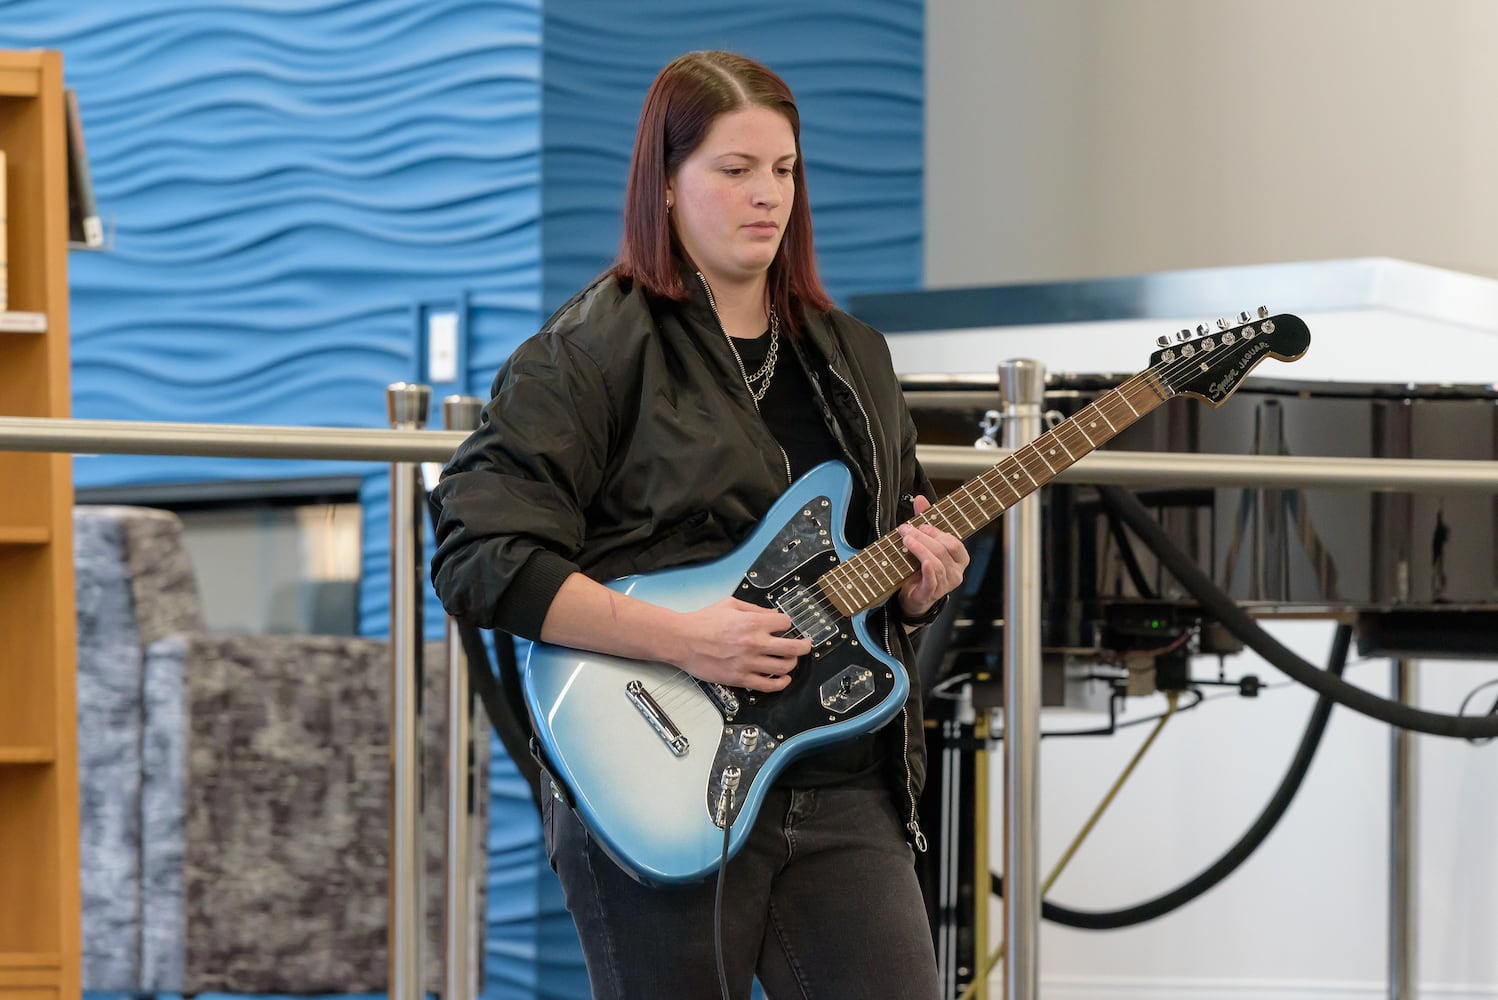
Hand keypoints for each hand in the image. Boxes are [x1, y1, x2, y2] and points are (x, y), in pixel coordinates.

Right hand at [672, 596, 811, 691]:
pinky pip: (768, 685)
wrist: (682, 640)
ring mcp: (749, 663)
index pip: (785, 623)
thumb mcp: (730, 604)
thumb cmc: (703, 621)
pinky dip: (780, 683)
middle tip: (806, 645)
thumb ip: (754, 608)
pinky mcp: (741, 679)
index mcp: (753, 622)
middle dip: (804, 646)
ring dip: (792, 664)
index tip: (784, 626)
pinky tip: (783, 680)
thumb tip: (772, 614)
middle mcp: (754, 643)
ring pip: (784, 667)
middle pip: (793, 647)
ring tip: (791, 661)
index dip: (786, 623)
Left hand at [896, 495, 968, 619]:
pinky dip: (928, 570)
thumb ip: (925, 521)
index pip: (953, 542)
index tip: (919, 524)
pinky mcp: (931, 593)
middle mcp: (956, 572)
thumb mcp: (924, 543)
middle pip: (943, 550)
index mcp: (959, 558)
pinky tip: (923, 562)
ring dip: (920, 548)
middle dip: (923, 537)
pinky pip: (933, 581)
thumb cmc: (922, 567)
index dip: (936, 532)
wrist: (913, 596)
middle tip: (905, 530)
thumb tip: (920, 498)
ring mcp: (945, 584)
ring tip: (905, 540)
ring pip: (937, 563)